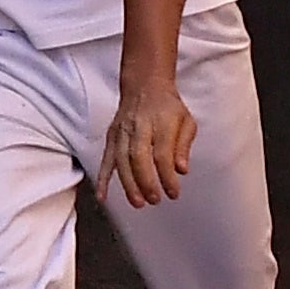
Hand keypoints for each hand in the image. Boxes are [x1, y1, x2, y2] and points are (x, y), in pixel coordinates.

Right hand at [100, 74, 195, 207]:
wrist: (145, 86)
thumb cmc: (168, 107)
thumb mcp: (187, 121)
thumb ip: (184, 146)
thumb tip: (181, 170)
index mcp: (161, 122)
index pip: (163, 153)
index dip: (167, 176)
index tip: (173, 193)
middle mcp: (139, 126)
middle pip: (139, 157)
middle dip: (146, 181)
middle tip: (154, 200)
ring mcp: (122, 131)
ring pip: (121, 160)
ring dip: (128, 184)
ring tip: (138, 202)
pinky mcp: (111, 137)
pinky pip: (105, 159)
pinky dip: (102, 179)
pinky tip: (102, 196)